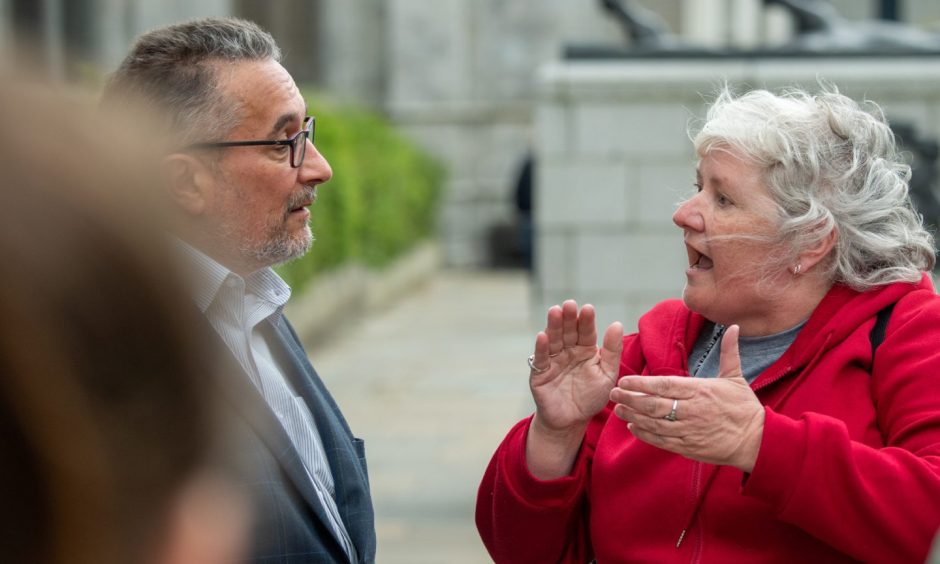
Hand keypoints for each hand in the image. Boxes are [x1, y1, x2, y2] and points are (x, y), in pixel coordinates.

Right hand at [529, 300, 622, 434]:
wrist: (572, 421)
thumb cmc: (591, 397)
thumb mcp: (607, 374)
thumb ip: (612, 351)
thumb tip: (617, 324)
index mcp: (585, 349)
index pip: (586, 332)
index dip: (586, 321)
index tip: (588, 308)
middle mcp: (567, 351)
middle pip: (567, 331)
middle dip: (568, 318)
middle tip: (569, 304)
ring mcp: (553, 360)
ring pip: (553, 340)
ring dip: (553, 326)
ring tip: (555, 311)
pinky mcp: (540, 372)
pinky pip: (541, 358)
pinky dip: (541, 348)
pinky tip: (542, 336)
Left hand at [608, 325, 764, 471]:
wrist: (757, 441)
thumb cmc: (745, 408)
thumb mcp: (737, 377)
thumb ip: (729, 352)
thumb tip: (733, 326)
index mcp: (700, 391)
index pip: (664, 385)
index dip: (641, 383)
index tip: (623, 380)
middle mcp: (691, 410)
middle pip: (653, 404)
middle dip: (630, 399)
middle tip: (612, 394)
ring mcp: (688, 430)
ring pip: (653, 423)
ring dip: (633, 416)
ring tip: (617, 410)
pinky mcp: (688, 447)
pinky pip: (661, 440)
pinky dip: (645, 434)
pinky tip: (633, 427)